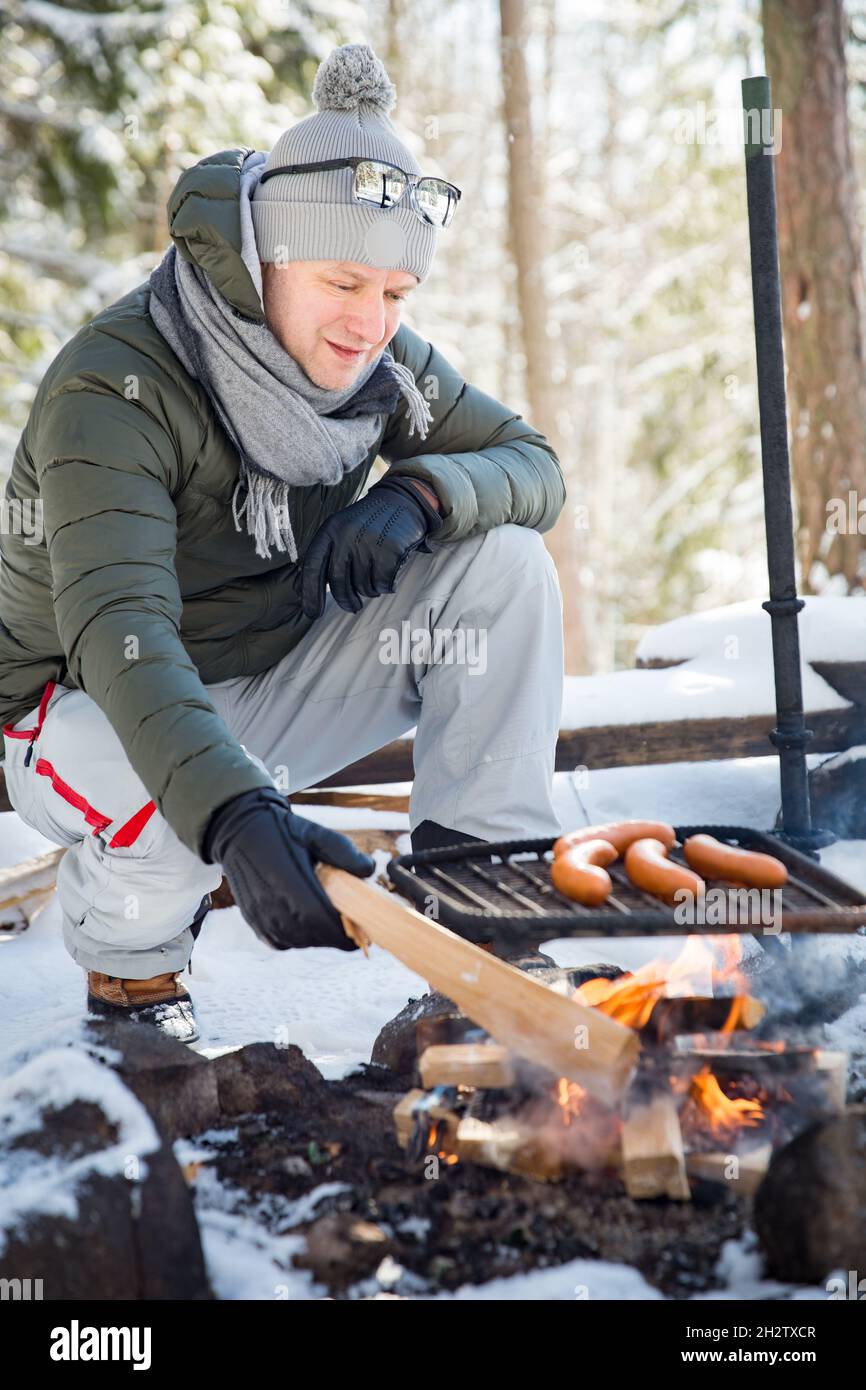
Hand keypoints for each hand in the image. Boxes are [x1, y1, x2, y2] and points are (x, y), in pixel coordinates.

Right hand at [202, 787, 374, 949]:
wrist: (241, 831)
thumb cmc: (282, 831)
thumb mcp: (316, 833)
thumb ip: (344, 852)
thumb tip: (369, 871)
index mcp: (288, 880)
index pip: (320, 919)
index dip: (342, 931)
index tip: (361, 932)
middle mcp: (271, 902)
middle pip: (311, 935)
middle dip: (334, 935)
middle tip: (352, 927)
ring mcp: (259, 914)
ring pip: (296, 941)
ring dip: (317, 937)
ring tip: (330, 923)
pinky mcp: (253, 920)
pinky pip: (280, 942)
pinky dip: (297, 938)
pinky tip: (306, 923)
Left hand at [301, 476, 442, 619]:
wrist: (402, 502)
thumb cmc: (367, 524)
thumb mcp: (340, 532)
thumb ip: (321, 557)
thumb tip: (299, 588)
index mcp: (330, 530)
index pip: (313, 567)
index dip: (310, 593)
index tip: (312, 614)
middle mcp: (347, 535)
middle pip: (337, 581)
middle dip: (345, 600)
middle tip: (352, 607)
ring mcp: (369, 541)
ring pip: (362, 585)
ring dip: (369, 590)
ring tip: (374, 578)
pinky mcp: (391, 549)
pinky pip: (383, 583)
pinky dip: (386, 586)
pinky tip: (388, 575)